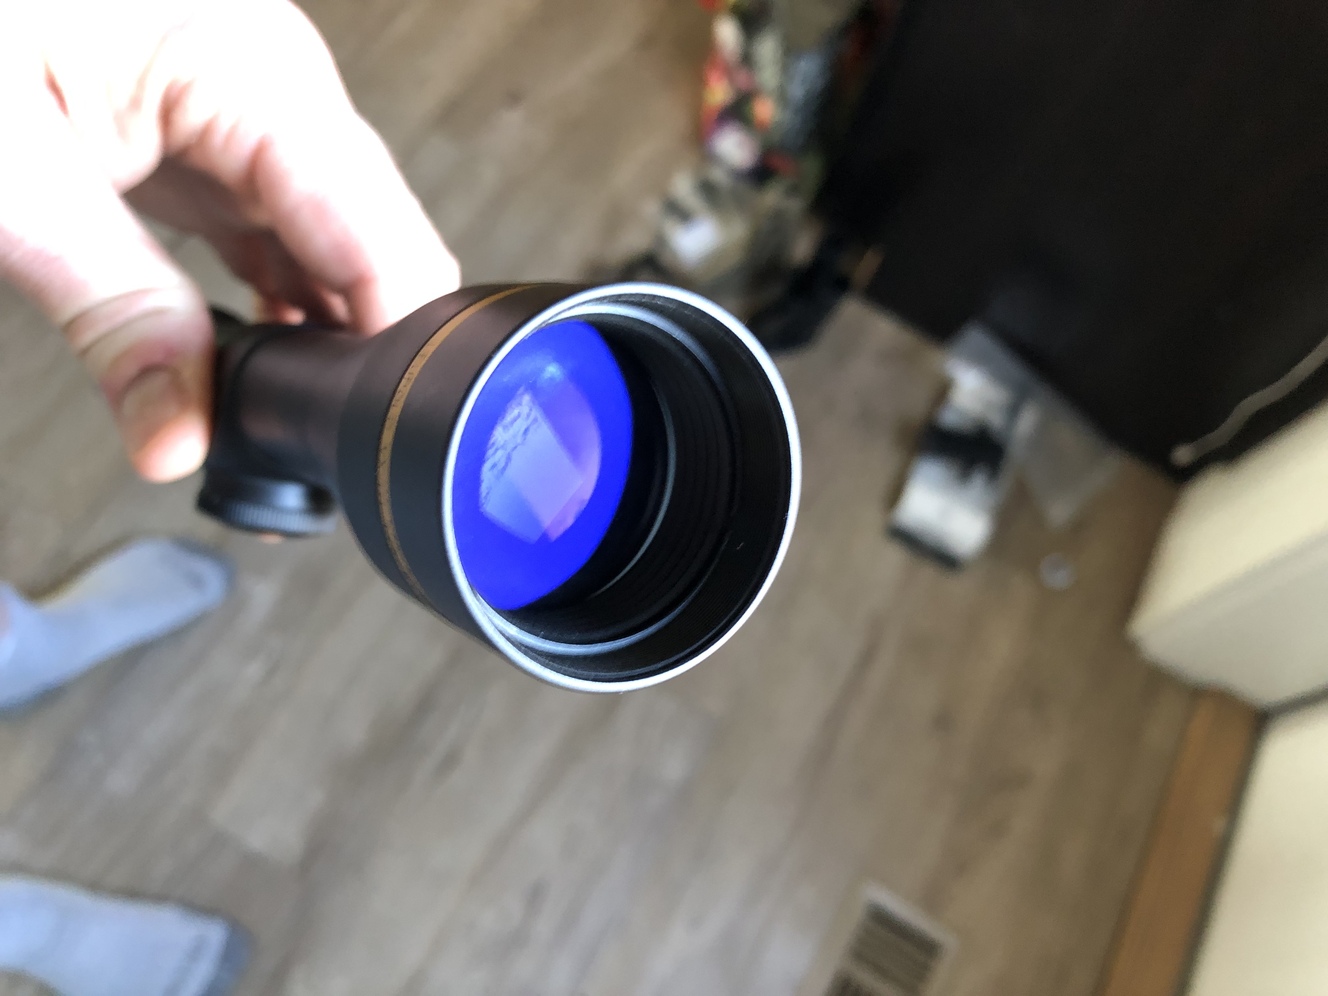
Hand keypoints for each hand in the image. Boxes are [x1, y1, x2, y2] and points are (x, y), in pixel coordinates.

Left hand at [0, 0, 460, 481]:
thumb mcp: (15, 173)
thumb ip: (111, 308)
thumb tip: (181, 434)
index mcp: (256, 75)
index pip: (383, 237)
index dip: (397, 348)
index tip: (370, 433)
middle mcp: (281, 94)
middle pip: (384, 254)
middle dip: (365, 354)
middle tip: (312, 440)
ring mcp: (261, 122)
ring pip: (346, 260)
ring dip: (326, 339)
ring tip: (279, 409)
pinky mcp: (229, 151)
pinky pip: (293, 248)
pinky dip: (287, 312)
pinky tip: (257, 359)